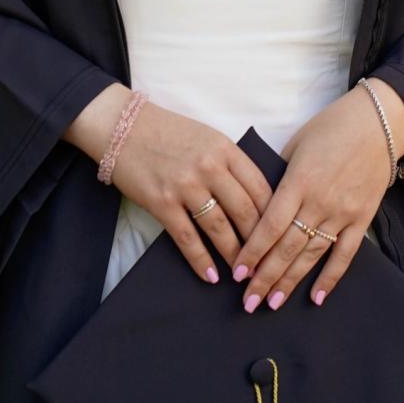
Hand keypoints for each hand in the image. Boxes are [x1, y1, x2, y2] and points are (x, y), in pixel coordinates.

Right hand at [65, 86, 274, 284]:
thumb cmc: (169, 133)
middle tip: (267, 265)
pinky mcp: (162, 202)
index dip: (274, 217)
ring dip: (234, 256)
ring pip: (220, 228)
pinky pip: (188, 238)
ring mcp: (185, 185)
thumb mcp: (207, 137)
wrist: (123, 126)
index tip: (280, 237)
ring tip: (244, 275)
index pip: (260, 188)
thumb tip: (255, 200)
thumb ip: (230, 163)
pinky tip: (211, 276)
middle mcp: (209, 166)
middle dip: (259, 243)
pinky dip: (202, 261)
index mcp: (224, 148)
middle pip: (245, 211)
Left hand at [231, 83, 403, 311]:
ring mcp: (342, 213)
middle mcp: (319, 201)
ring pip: (311, 255)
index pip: (270, 225)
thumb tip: (261, 203)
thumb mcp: (297, 143)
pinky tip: (316, 298)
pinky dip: (330, 278)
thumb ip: (279, 175)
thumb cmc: (331, 126)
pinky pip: (344, 255)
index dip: (252, 252)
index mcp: (299, 180)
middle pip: (287, 247)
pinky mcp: (362, 219)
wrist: (377, 122)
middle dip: (265, 278)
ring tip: (272, 303)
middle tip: (248, 303)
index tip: (237, 274)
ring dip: (290, 282)